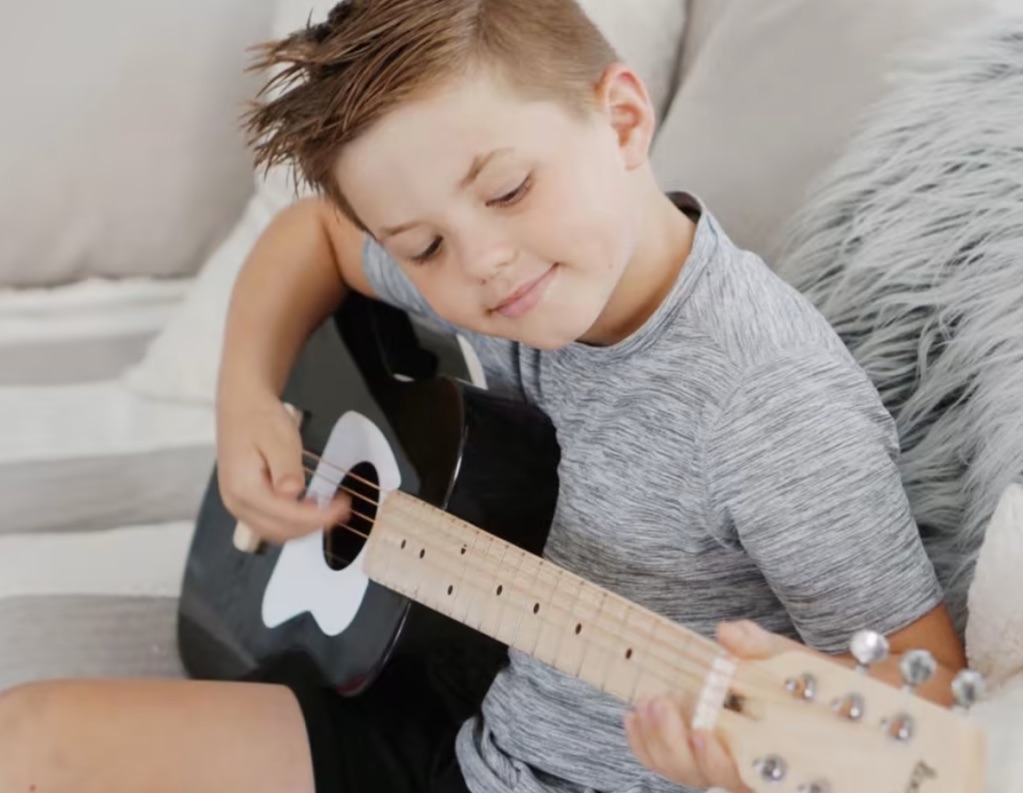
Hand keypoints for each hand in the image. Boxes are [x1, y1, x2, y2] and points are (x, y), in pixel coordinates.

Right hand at [216, 393, 350, 544]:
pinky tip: (308, 507)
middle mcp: (236, 503)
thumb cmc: (260, 418)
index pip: (288, 516)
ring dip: (304, 527)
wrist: (241, 405)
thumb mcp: (279, 439)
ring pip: (275, 532)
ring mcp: (237, 505)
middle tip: (342, 510)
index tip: (344, 507)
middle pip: (281, 531)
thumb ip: (286, 469)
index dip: (320, 517)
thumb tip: (293, 494)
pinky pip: (269, 523)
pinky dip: (292, 522)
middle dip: (315, 525)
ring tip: (328, 510)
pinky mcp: (243, 502)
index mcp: (244, 489)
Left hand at [625, 620, 799, 792]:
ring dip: (654, 738)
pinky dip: (643, 742)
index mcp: (767, 750)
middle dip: (672, 741)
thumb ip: (757, 645)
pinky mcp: (691, 751)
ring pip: (677, 767)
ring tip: (645, 702)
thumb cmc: (791, 676)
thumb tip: (728, 634)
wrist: (792, 684)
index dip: (715, 759)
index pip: (739, 771)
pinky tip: (634, 717)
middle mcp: (738, 764)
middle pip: (698, 773)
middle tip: (660, 703)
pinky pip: (662, 760)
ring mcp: (712, 760)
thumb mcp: (781, 655)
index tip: (700, 732)